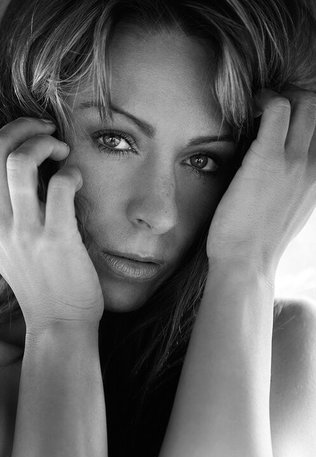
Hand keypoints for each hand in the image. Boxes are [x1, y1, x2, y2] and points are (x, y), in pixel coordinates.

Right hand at [0, 118, 103, 332]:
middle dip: (25, 127)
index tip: (31, 139)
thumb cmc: (38, 280)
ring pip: (21, 159)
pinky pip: (60, 184)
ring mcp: (24, 231)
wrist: (57, 323)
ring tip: (64, 153)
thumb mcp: (4, 244)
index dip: (6, 134)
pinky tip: (78, 182)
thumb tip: (16, 163)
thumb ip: (2, 207)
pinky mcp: (56, 239)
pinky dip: (72, 173)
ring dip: (47, 144)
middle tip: (51, 134)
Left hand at [207, 88, 315, 276]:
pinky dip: (265, 100)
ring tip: (260, 108)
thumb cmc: (256, 241)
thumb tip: (280, 174)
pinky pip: (278, 108)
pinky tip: (249, 111)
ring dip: (282, 96)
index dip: (307, 118)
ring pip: (306, 102)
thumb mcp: (288, 212)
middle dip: (296, 98)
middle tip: (270, 109)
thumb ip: (293, 188)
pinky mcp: (268, 158)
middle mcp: (314, 167)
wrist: (245, 262)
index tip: (284, 122)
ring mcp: (294, 162)